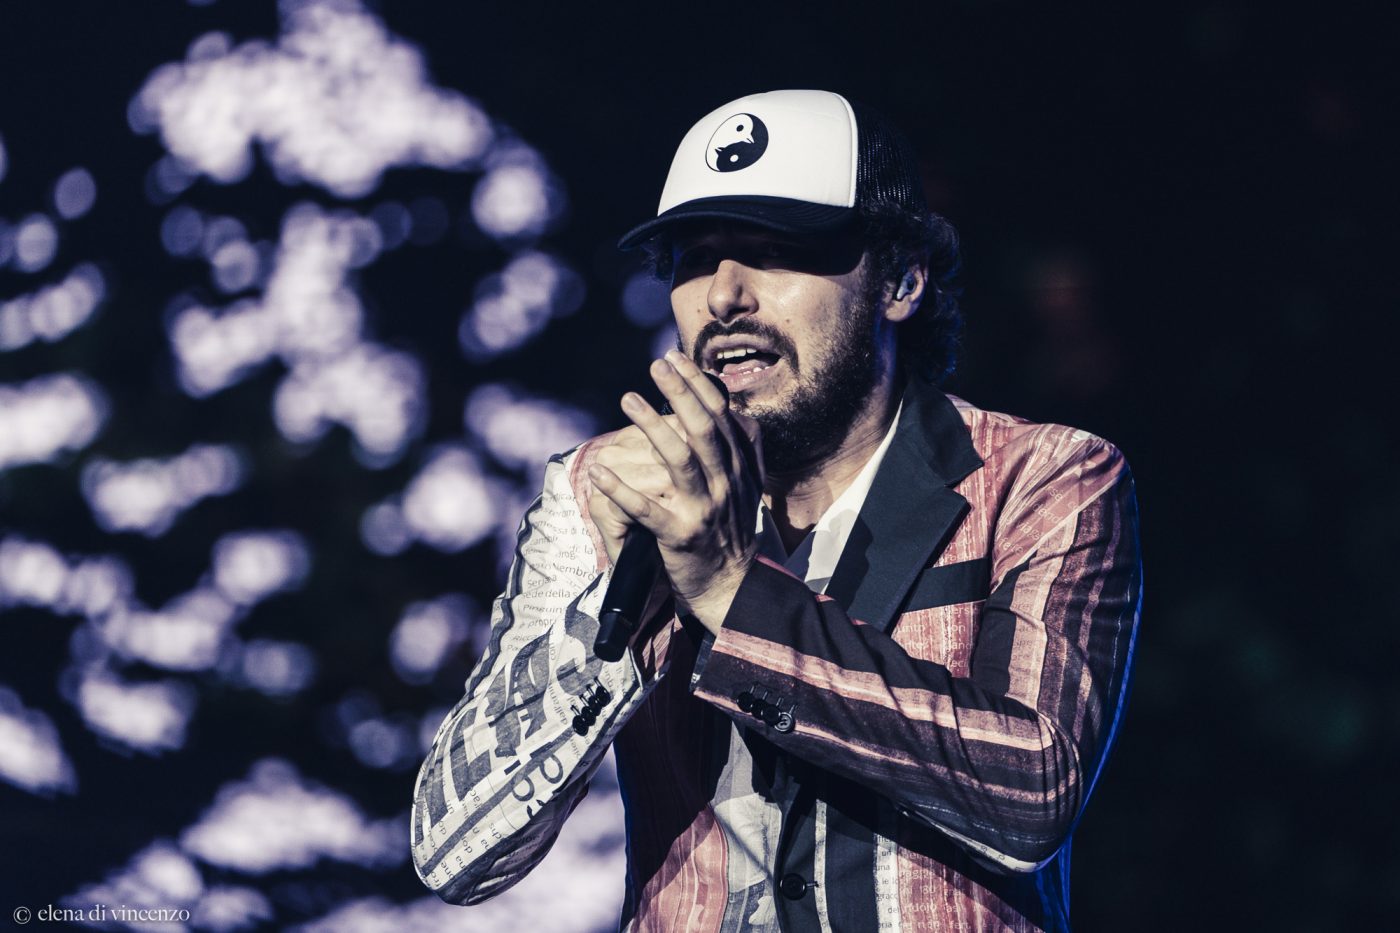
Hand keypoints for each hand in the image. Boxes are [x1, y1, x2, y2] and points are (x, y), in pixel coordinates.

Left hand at [588, 349, 762, 634]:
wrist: (732, 587)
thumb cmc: (731, 530)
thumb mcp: (747, 486)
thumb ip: (742, 448)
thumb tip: (733, 407)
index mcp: (739, 468)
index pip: (722, 416)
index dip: (698, 384)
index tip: (675, 358)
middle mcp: (726, 484)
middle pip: (704, 429)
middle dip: (680, 392)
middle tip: (656, 365)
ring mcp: (705, 510)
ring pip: (680, 460)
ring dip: (652, 427)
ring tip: (628, 399)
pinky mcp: (681, 536)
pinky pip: (648, 510)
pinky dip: (622, 491)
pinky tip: (600, 472)